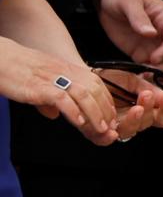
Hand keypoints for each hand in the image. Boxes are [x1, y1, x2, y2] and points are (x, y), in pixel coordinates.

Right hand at [0, 40, 137, 144]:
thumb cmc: (17, 69)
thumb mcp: (41, 80)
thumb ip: (50, 97)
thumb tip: (54, 114)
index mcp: (68, 69)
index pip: (96, 84)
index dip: (106, 101)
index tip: (110, 116)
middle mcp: (65, 72)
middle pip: (95, 90)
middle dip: (105, 110)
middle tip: (109, 127)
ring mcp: (54, 79)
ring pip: (84, 95)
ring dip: (95, 114)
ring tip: (100, 128)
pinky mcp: (40, 87)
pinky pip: (62, 99)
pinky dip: (73, 111)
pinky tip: (79, 122)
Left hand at [98, 0, 162, 69]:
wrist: (106, 0)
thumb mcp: (128, 0)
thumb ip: (138, 17)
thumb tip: (151, 33)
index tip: (155, 58)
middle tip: (148, 71)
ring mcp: (154, 45)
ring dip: (157, 71)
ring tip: (142, 76)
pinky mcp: (142, 53)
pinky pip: (149, 67)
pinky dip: (145, 73)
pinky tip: (136, 76)